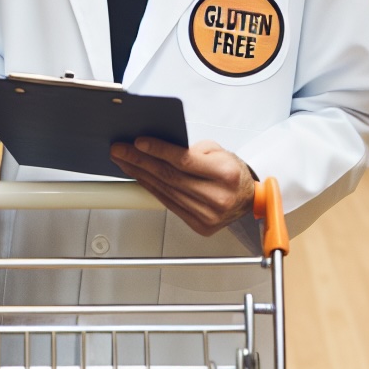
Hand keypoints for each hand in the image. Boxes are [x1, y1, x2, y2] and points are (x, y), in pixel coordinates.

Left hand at [110, 138, 255, 235]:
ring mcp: (208, 215)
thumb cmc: (232, 172)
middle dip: (140, 161)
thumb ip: (191, 149)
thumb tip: (159, 148)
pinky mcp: (200, 225)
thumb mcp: (218, 151)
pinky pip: (168, 204)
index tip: (138, 142)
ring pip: (165, 191)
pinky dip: (151, 189)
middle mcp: (218, 196)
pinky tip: (140, 178)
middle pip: (170, 177)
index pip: (184, 160)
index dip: (159, 150)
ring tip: (125, 162)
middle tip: (121, 151)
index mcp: (226, 174)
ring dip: (141, 175)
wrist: (248, 198)